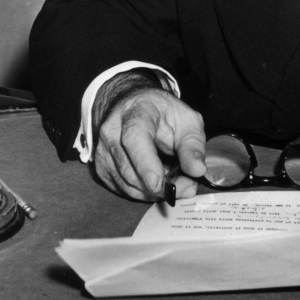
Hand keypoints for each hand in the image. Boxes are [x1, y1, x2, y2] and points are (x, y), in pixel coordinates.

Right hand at [92, 73, 205, 200]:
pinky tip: (160, 181)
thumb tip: (197, 170)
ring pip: (127, 185)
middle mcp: (112, 133)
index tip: (159, 184)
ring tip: (177, 181)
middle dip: (160, 186)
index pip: (134, 138)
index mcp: (134, 113)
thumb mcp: (187, 120)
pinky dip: (145, 192)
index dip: (145, 163)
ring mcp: (102, 152)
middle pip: (129, 169)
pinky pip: (124, 190)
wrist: (136, 107)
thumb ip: (193, 144)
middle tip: (188, 186)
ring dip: (155, 192)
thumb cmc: (164, 112)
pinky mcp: (101, 169)